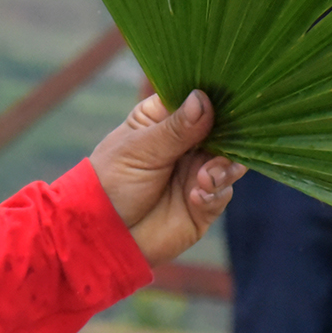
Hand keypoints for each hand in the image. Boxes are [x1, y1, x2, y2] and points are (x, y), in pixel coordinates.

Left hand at [88, 91, 243, 265]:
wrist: (102, 234)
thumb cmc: (109, 183)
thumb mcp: (139, 150)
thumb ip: (175, 129)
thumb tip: (203, 98)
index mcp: (163, 121)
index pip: (196, 100)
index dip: (213, 98)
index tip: (228, 98)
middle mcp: (185, 144)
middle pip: (223, 131)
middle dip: (227, 137)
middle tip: (219, 145)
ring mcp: (196, 173)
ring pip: (229, 162)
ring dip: (222, 168)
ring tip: (203, 177)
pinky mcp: (204, 204)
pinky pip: (223, 193)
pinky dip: (214, 193)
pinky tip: (196, 196)